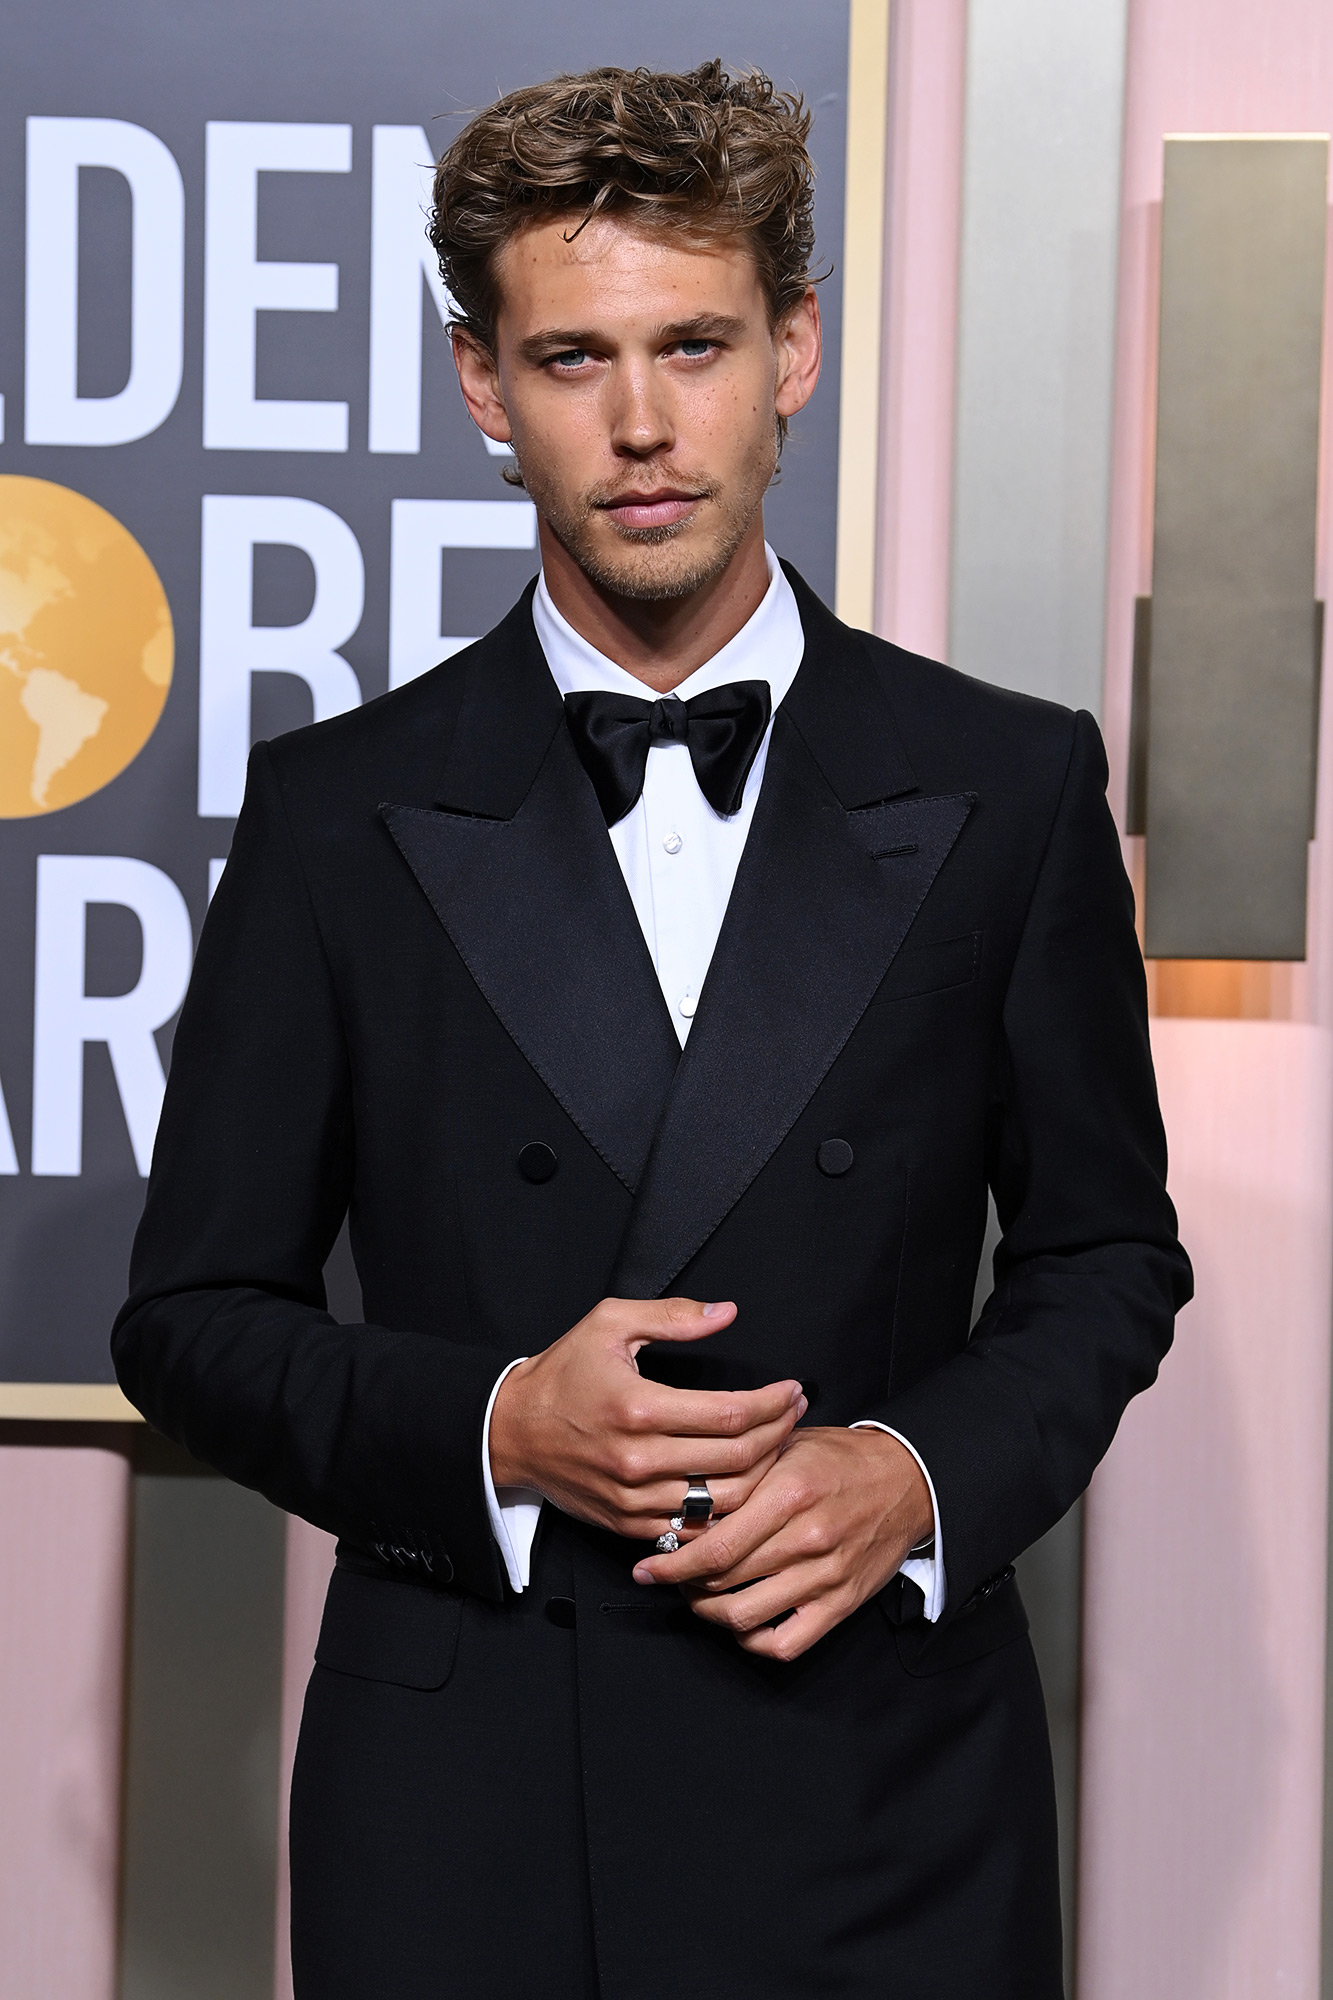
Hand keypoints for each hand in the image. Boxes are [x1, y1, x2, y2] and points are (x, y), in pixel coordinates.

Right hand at [488, 1296, 805, 1540]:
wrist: (510, 1432)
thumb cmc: (562, 1374)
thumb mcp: (609, 1323)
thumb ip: (672, 1316)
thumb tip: (726, 1313)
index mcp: (638, 1407)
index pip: (730, 1414)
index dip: (773, 1403)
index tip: (791, 1389)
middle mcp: (639, 1459)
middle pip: (737, 1458)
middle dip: (779, 1432)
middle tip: (794, 1411)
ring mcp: (634, 1499)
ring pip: (724, 1500)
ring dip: (763, 1474)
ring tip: (777, 1444)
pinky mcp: (629, 1524)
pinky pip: (695, 1526)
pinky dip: (727, 1509)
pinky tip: (743, 1481)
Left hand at [630, 1426, 932, 1660]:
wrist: (907, 1480)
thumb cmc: (840, 1460)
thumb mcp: (787, 1446)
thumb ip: (740, 1471)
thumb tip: (684, 1497)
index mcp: (788, 1493)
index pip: (714, 1545)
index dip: (672, 1563)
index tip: (648, 1566)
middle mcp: (806, 1538)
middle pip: (722, 1581)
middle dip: (682, 1583)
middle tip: (668, 1576)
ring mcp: (824, 1576)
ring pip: (745, 1615)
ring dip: (709, 1612)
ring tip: (696, 1597)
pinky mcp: (841, 1604)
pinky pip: (786, 1643)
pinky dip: (753, 1640)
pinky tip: (739, 1622)